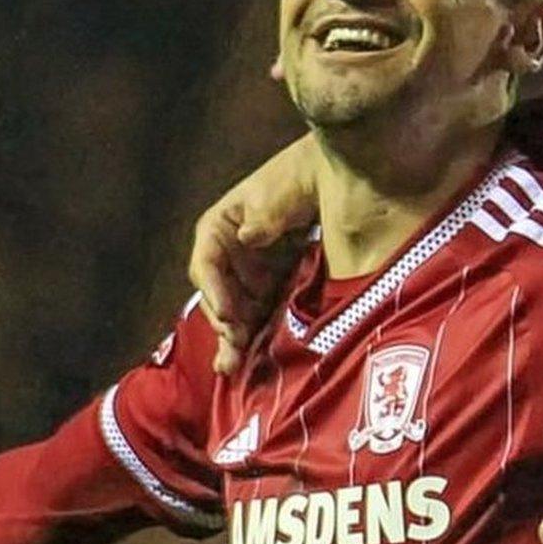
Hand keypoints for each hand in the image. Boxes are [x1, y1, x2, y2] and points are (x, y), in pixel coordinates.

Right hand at [189, 134, 319, 371]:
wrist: (335, 177)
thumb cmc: (298, 177)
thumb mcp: (276, 192)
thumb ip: (263, 217)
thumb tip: (249, 236)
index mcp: (220, 227)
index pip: (207, 263)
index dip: (214, 290)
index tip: (228, 313)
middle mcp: (230, 253)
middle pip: (218, 294)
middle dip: (225, 322)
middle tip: (235, 346)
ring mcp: (251, 272)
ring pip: (235, 310)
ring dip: (233, 337)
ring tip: (231, 366)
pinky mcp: (273, 286)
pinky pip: (258, 314)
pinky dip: (252, 336)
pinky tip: (240, 363)